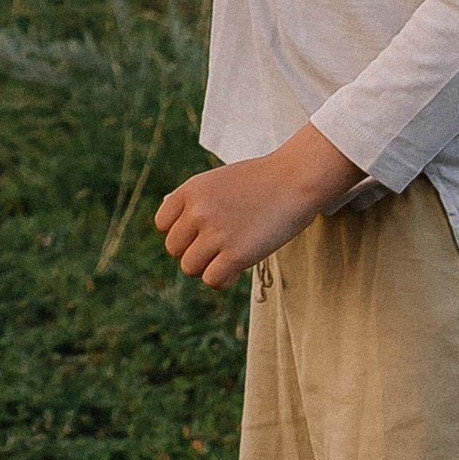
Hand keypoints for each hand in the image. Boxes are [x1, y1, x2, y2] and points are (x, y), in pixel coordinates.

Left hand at [156, 125, 361, 288]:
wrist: (296, 179)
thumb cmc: (259, 181)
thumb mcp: (217, 181)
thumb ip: (191, 200)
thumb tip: (163, 218)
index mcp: (190, 190)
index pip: (162, 224)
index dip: (181, 232)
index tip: (201, 231)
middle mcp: (198, 211)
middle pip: (174, 249)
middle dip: (194, 250)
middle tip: (220, 244)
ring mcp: (216, 233)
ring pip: (190, 267)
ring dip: (208, 266)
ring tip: (229, 254)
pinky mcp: (236, 254)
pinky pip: (212, 280)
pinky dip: (222, 279)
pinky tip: (237, 268)